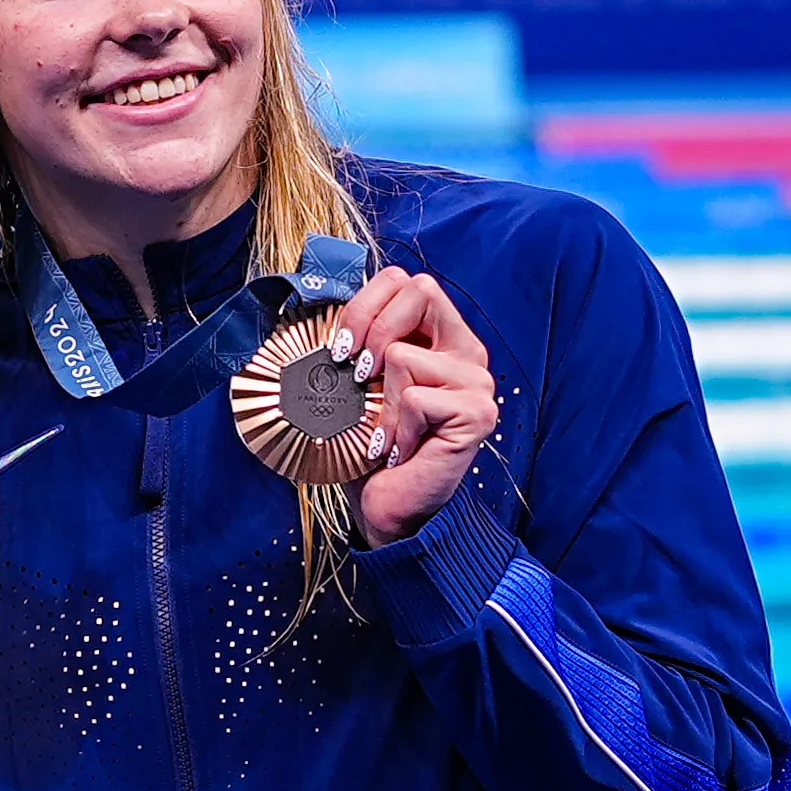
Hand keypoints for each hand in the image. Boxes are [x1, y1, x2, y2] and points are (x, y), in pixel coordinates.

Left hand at [329, 267, 499, 547]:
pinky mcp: (477, 413)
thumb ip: (357, 343)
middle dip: (372, 327)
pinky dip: (395, 429)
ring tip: (385, 434)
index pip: (407, 282)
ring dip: (380, 401)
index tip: (339, 347)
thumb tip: (313, 303)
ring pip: (405, 355)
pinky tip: (400, 451)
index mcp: (441, 337)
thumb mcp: (357, 385)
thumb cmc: (368, 445)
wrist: (389, 508)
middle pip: (420, 289)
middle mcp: (467, 351)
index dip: (365, 303)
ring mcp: (478, 382)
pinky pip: (416, 398)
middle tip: (353, 371)